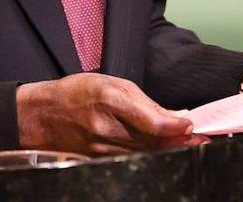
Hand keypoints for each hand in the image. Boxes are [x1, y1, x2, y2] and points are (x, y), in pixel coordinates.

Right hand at [16, 73, 203, 155]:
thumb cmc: (77, 92)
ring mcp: (101, 148)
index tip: (192, 126)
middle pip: (153, 142)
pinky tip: (160, 148)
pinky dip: (148, 153)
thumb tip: (173, 116)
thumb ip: (144, 101)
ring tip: (186, 143)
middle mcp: (107, 129)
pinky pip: (130, 158)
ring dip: (167, 149)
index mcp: (111, 101)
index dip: (177, 128)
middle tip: (200, 138)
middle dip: (179, 141)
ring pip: (144, 153)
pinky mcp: (97, 159)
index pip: (153, 123)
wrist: (42, 115)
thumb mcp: (112, 83)